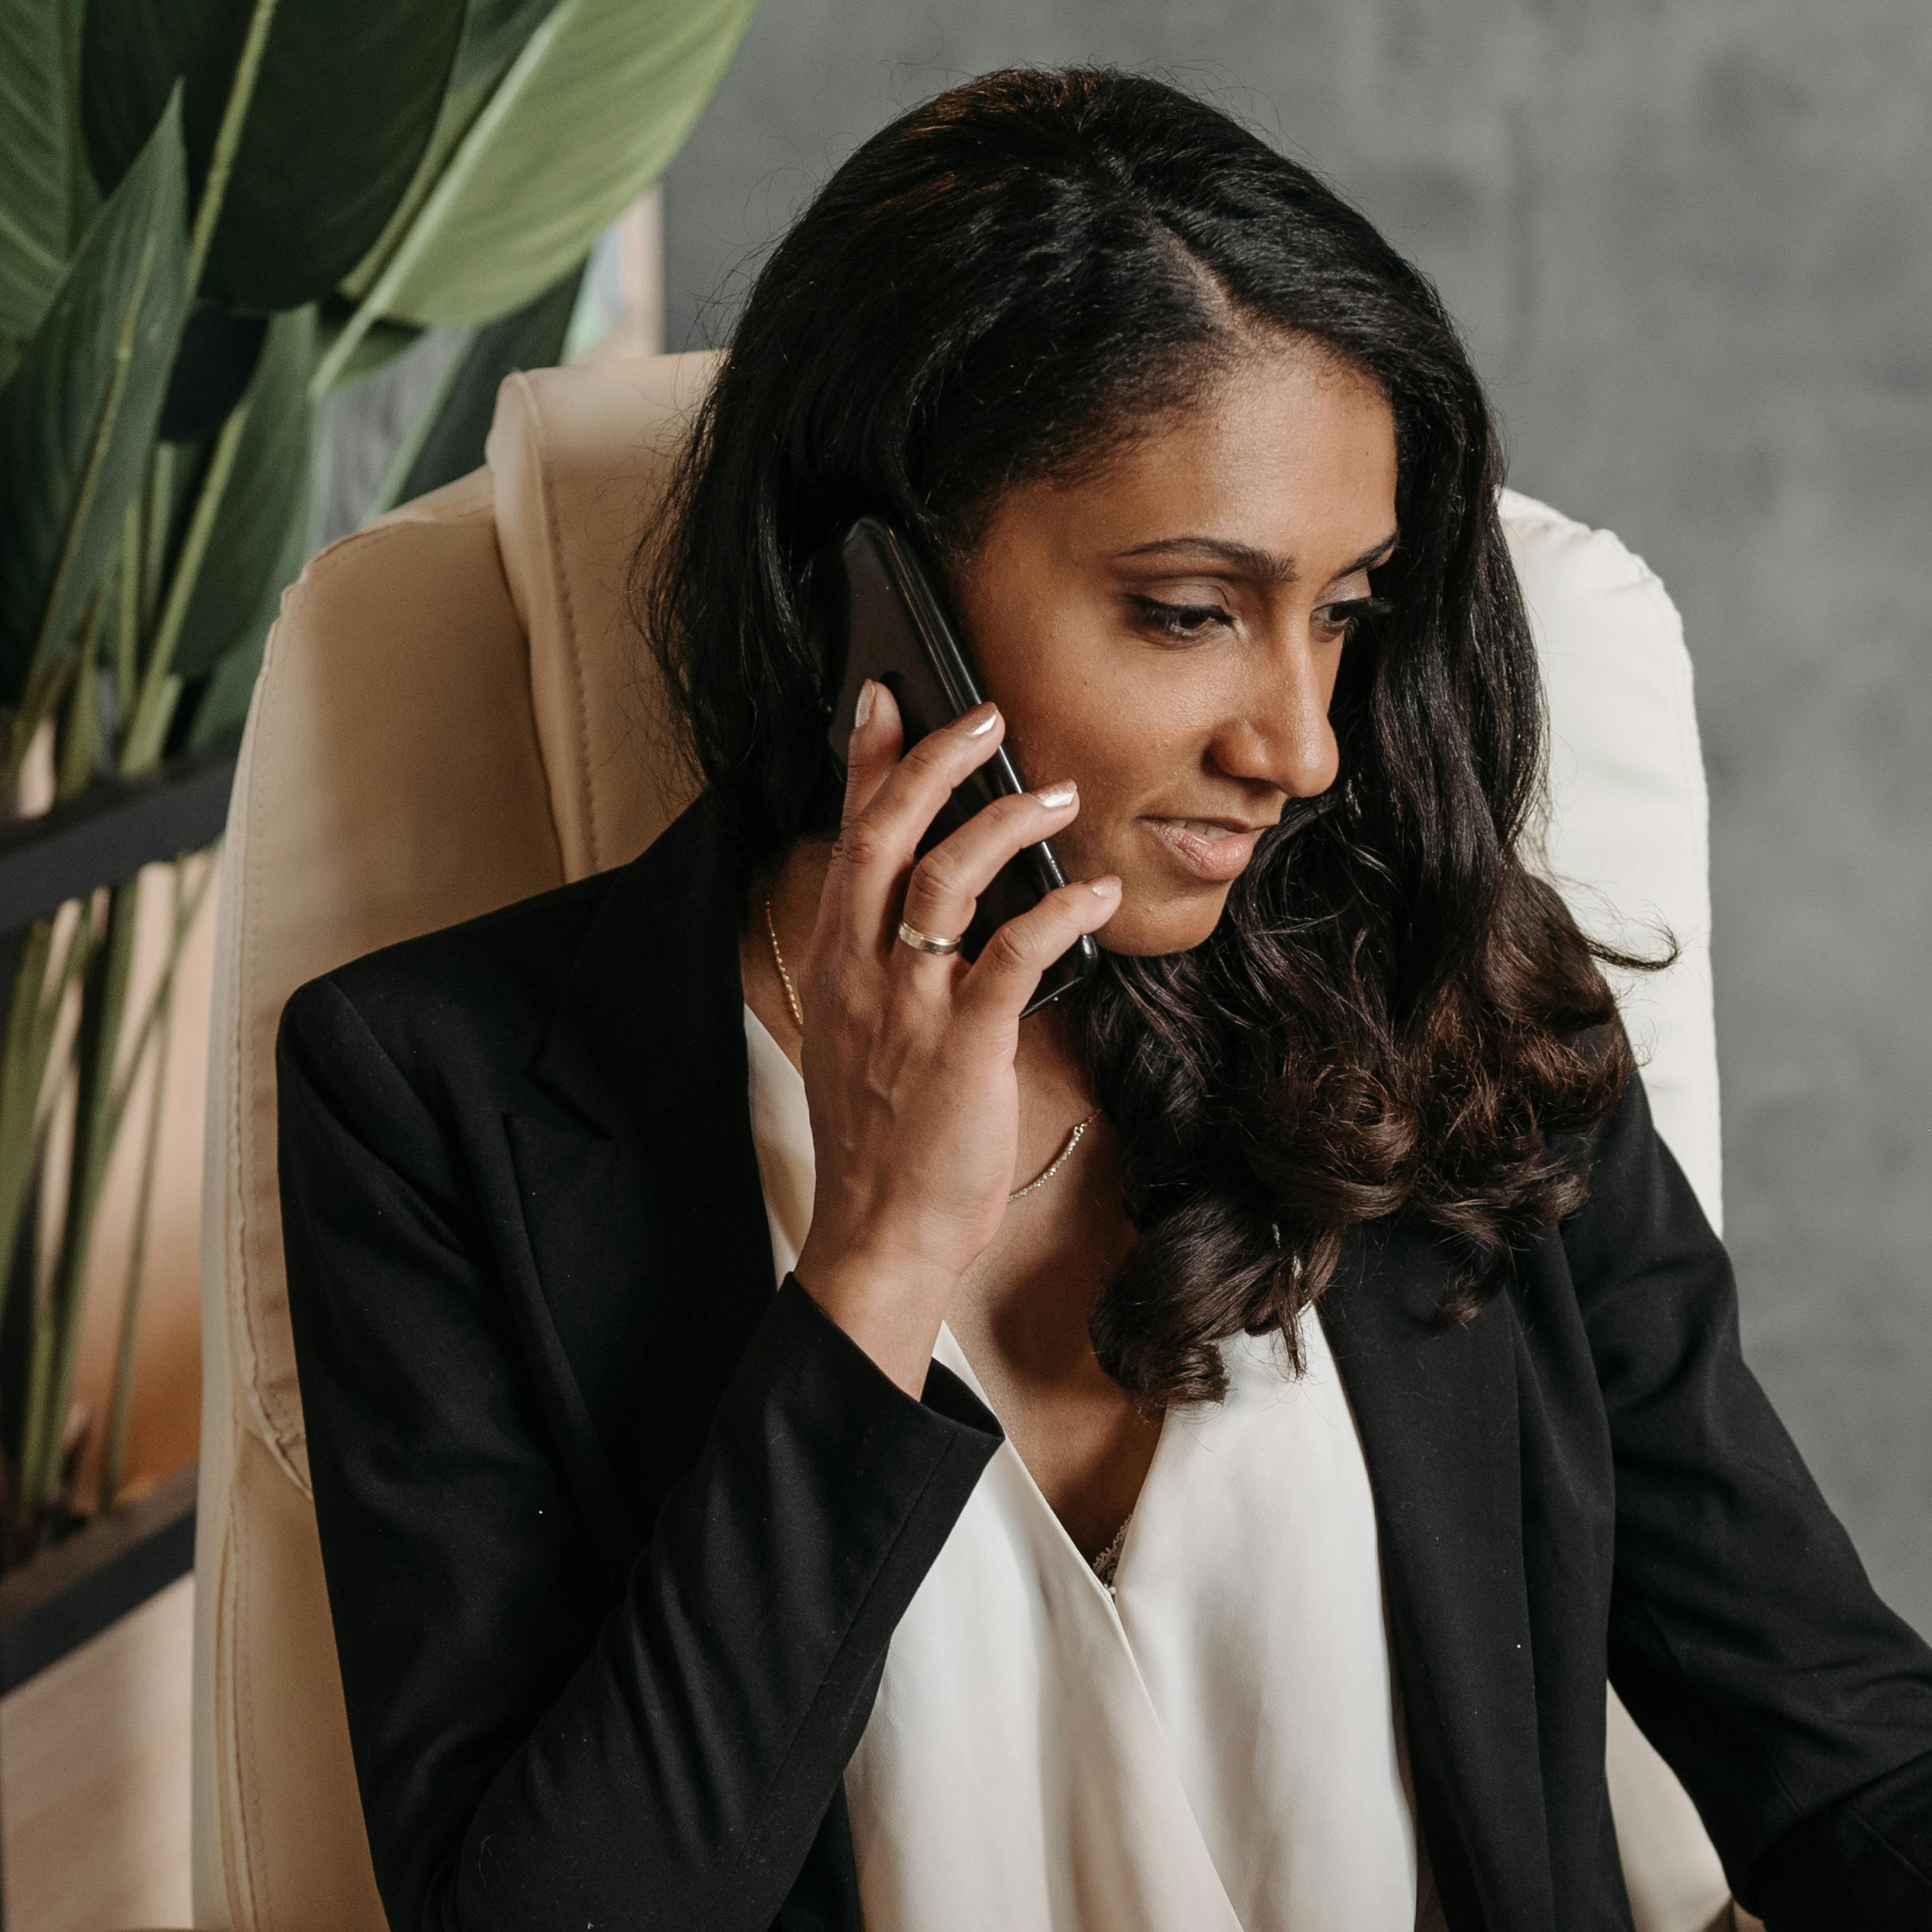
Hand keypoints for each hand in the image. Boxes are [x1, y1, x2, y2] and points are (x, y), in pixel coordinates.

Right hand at [778, 683, 1123, 1389]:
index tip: (885, 697)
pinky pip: (1013, 955)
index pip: (845, 839)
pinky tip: (1096, 893)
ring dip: (1005, 822)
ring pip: (944, 877)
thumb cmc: (882, 1142)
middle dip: (933, 760)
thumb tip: (939, 917)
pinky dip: (1059, 912)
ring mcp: (909, 1005)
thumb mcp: (863, 1039)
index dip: (864, 762)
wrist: (879, 1234)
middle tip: (986, 714)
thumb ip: (886, 971)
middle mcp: (861, 971)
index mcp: (835, 962)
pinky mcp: (963, 1044)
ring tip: (1059, 794)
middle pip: (885, 834)